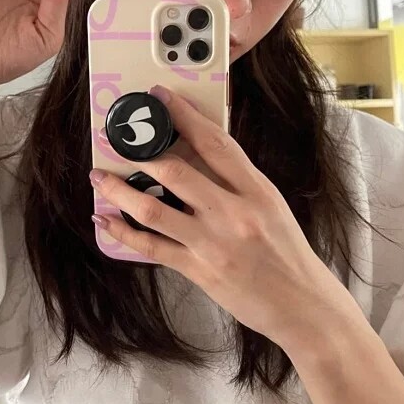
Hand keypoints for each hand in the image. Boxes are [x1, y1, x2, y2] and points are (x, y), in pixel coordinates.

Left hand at [89, 84, 355, 350]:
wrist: (304, 307)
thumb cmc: (288, 254)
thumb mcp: (271, 206)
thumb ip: (236, 181)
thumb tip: (195, 152)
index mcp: (257, 190)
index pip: (215, 143)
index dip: (183, 115)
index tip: (159, 96)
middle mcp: (234, 213)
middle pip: (176, 171)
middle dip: (138, 150)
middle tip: (114, 137)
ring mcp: (213, 243)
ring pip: (153, 208)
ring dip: (119, 190)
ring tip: (99, 176)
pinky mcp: (199, 270)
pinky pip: (151, 246)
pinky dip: (123, 232)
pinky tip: (105, 220)